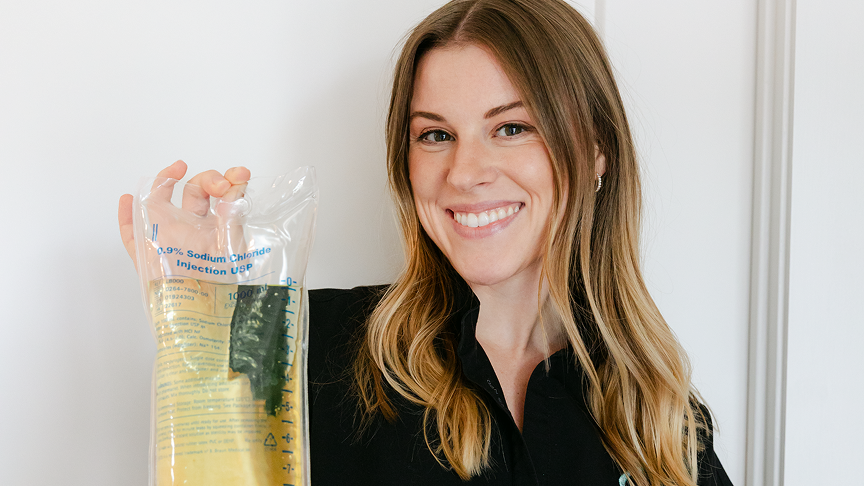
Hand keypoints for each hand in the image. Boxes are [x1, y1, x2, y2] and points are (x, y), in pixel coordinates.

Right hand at [118, 160, 250, 270]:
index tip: (239, 175)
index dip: (228, 180)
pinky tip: (128, 199)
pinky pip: (131, 232)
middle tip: (219, 184)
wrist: (205, 310)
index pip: (218, 195)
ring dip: (163, 181)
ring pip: (158, 202)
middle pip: (193, 191)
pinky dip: (126, 215)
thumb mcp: (236, 244)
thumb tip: (237, 182)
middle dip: (207, 179)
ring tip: (176, 168)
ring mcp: (167, 237)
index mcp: (215, 227)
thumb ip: (234, 213)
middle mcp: (191, 228)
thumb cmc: (223, 282)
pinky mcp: (146, 253)